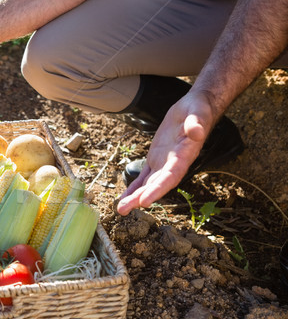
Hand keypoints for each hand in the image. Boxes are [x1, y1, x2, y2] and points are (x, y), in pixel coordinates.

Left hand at [116, 91, 216, 215]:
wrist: (196, 108)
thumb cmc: (198, 110)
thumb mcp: (198, 113)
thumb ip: (197, 124)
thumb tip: (197, 133)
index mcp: (184, 156)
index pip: (170, 176)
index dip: (158, 189)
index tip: (145, 201)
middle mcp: (174, 164)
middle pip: (156, 185)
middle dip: (140, 198)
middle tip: (123, 210)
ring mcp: (164, 163)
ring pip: (148, 183)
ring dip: (135, 196)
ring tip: (121, 209)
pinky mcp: (156, 158)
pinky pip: (144, 176)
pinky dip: (135, 187)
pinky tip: (125, 197)